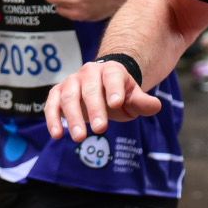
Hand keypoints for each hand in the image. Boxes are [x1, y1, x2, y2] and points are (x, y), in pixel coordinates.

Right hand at [44, 59, 160, 142]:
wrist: (100, 88)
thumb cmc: (119, 95)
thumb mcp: (133, 98)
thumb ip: (143, 102)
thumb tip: (155, 106)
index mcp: (111, 70)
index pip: (113, 77)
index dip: (114, 89)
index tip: (117, 104)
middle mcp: (89, 72)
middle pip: (90, 89)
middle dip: (95, 109)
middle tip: (101, 129)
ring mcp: (72, 81)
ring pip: (69, 97)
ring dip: (73, 117)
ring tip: (80, 137)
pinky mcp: (57, 93)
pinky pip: (52, 104)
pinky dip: (52, 119)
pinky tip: (57, 135)